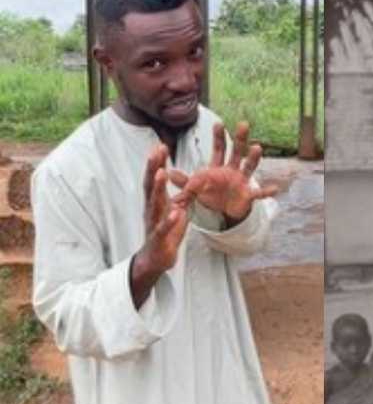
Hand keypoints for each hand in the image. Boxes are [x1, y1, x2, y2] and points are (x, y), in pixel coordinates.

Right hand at [132, 145, 193, 307]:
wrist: (156, 259)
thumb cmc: (166, 231)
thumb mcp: (175, 209)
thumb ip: (182, 194)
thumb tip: (190, 178)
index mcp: (156, 201)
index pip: (155, 178)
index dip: (157, 162)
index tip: (160, 144)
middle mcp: (151, 209)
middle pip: (151, 185)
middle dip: (154, 167)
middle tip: (157, 149)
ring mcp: (153, 223)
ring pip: (154, 203)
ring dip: (157, 187)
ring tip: (161, 172)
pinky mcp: (158, 238)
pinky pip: (163, 228)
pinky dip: (169, 219)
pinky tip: (176, 211)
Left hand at [170, 122, 278, 222]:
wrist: (223, 212)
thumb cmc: (210, 195)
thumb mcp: (195, 188)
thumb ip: (184, 181)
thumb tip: (168, 172)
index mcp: (219, 167)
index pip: (219, 149)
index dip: (219, 137)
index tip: (218, 123)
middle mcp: (233, 170)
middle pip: (237, 152)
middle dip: (240, 139)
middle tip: (244, 124)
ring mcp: (242, 181)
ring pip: (249, 167)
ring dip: (254, 158)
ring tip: (258, 148)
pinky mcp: (248, 195)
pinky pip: (259, 193)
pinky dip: (266, 191)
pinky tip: (275, 188)